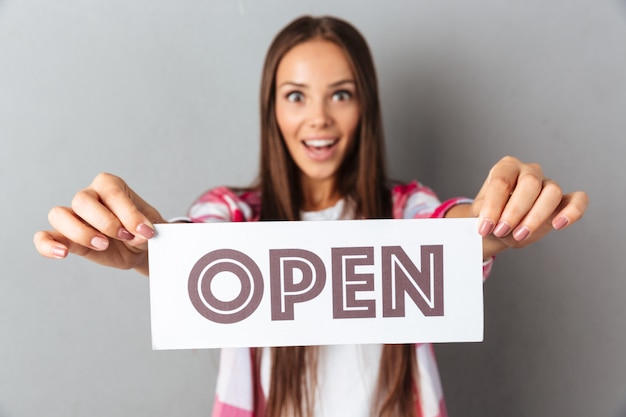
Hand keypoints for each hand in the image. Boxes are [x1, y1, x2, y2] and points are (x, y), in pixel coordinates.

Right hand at [33, 173, 165, 274]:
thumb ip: (145, 229)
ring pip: (59, 215)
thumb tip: (138, 234)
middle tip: (125, 236)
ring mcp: (73, 216)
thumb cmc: (141, 229)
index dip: (128, 213)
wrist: (138, 247)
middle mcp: (88, 196)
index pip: (111, 192)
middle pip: (82, 200)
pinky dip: (48, 244)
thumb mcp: (150, 228)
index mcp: (110, 185)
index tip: (145, 231)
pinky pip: (44, 237)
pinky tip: (62, 253)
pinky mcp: (66, 237)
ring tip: (103, 245)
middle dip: (105, 222)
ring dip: (80, 232)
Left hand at [471, 156, 587, 256]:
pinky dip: (573, 211)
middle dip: (515, 211)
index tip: (484, 227)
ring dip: (536, 216)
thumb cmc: (489, 216)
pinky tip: (558, 224)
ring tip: (520, 234)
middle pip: (530, 184)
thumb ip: (486, 216)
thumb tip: (490, 223)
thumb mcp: (480, 216)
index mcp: (506, 167)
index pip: (502, 181)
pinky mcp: (563, 201)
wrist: (497, 227)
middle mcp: (529, 171)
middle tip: (501, 230)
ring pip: (552, 192)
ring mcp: (548, 184)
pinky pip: (578, 200)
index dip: (493, 206)